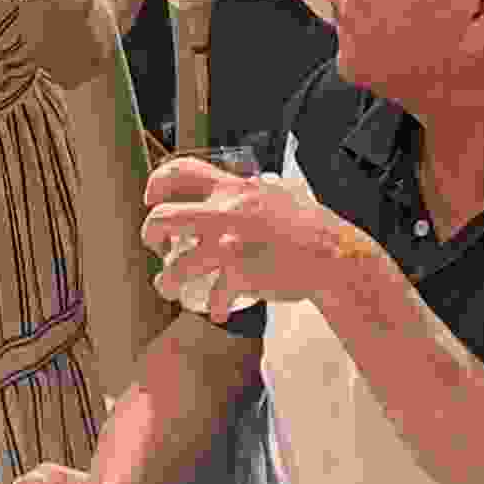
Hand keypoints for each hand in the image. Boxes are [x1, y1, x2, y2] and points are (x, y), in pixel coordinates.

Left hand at [141, 154, 366, 315]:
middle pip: (165, 218)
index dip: (158, 182)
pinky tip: (215, 313)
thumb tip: (251, 182)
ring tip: (168, 288)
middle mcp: (227, 211)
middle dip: (150, 234)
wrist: (334, 255)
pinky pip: (214, 294)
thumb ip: (256, 188)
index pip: (183, 170)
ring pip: (179, 266)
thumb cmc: (308, 226)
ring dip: (167, 281)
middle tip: (154, 245)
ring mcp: (231, 243)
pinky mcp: (241, 273)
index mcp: (235, 188)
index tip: (151, 198)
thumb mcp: (279, 193)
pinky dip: (212, 306)